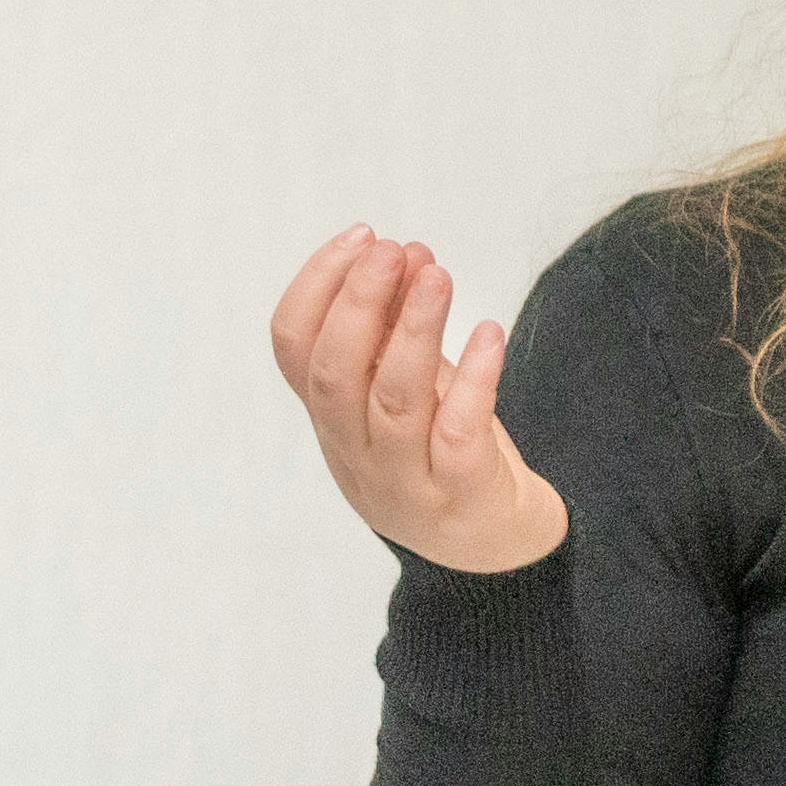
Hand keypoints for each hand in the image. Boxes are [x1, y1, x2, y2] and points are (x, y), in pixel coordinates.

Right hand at [270, 225, 564, 573]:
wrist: (492, 549)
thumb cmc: (442, 451)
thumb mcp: (406, 387)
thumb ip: (396, 331)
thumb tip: (405, 253)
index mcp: (330, 417)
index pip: (293, 347)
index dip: (316, 285)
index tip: (361, 236)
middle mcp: (354, 450)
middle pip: (334, 374)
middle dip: (357, 302)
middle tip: (393, 248)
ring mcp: (405, 479)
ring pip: (394, 400)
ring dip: (412, 329)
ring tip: (436, 273)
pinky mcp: (460, 495)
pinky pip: (459, 435)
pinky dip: (473, 379)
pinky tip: (489, 334)